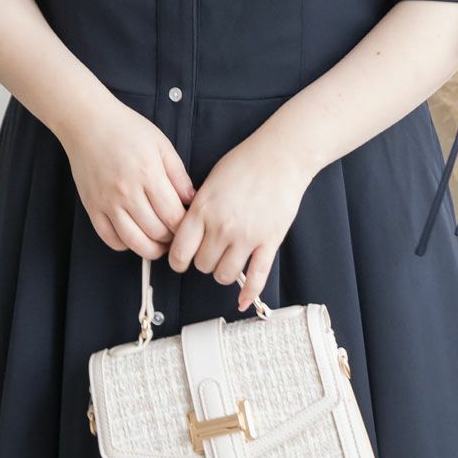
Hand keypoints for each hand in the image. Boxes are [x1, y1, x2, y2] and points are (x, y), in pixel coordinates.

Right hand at [61, 95, 195, 257]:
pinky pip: (110, 238)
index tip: (188, 226)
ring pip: (134, 242)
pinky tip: (135, 237)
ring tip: (159, 243)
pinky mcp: (92, 207)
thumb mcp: (162, 145)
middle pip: (156, 232)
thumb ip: (179, 175)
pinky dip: (125, 245)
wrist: (88, 122)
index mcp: (149, 174)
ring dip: (151, 249)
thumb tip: (192, 201)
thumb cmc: (127, 130)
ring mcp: (107, 202)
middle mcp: (127, 191)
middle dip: (171, 239)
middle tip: (177, 236)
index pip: (173, 216)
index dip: (185, 227)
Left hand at [167, 123, 315, 311]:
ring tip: (227, 261)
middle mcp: (222, 227)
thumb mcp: (209, 183)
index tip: (180, 261)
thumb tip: (185, 232)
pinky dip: (249, 293)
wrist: (280, 157)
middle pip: (202, 266)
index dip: (177, 260)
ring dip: (223, 272)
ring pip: (224, 275)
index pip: (179, 251)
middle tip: (209, 252)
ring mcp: (246, 237)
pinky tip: (243, 300)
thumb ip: (196, 210)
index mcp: (202, 211)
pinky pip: (256, 277)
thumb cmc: (244, 164)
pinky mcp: (269, 242)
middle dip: (203, 262)